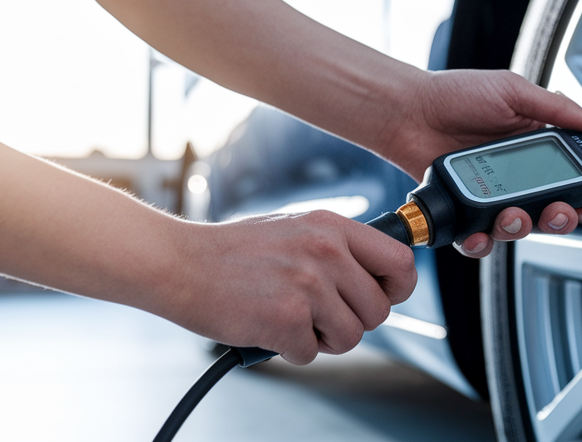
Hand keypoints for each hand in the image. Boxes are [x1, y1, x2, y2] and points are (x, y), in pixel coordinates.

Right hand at [151, 211, 415, 364]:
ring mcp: (308, 285)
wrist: (179, 263)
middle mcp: (326, 252)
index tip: (381, 297)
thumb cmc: (234, 252)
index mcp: (332, 227)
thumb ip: (337, 249)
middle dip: (354, 323)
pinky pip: (311, 354)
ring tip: (291, 320)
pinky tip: (267, 328)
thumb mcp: (296, 229)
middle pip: (380, 310)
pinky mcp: (286, 319)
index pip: (401, 262)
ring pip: (351, 337)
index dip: (397, 289)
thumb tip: (379, 276)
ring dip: (323, 340)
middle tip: (320, 316)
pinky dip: (290, 351)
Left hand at [379, 70, 581, 257]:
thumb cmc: (454, 94)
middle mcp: (515, 175)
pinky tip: (477, 234)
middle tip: (554, 212)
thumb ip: (558, 110)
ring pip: (517, 229)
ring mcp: (489, 195)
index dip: (579, 195)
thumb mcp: (513, 92)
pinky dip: (479, 243)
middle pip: (549, 212)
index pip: (569, 178)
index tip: (581, 201)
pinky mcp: (463, 211)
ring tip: (508, 216)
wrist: (407, 111)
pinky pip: (478, 240)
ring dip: (519, 229)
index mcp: (534, 146)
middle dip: (558, 219)